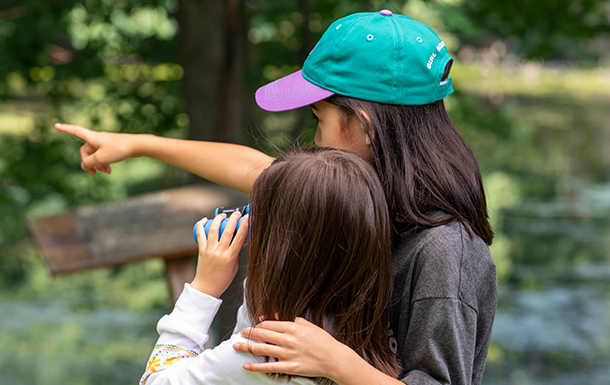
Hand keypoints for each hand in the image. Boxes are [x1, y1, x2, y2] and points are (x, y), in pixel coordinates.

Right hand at [54, 123, 138, 174]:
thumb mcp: (101, 158)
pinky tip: (110, 170)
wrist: (138, 146)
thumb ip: (89, 163)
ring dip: (98, 165)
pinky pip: (104, 156)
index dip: (65, 129)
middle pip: (86, 151)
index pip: (76, 131)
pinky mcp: (113, 147)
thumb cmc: (119, 149)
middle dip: (89, 163)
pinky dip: (105, 163)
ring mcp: (106, 142)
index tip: (56, 125)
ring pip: (96, 155)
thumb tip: (84, 165)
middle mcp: (98, 138)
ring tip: (106, 172)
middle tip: (95, 173)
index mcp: (93, 137)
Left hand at [190, 212, 248, 297]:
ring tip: (223, 215)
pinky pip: (200, 235)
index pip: (239, 238)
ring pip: (214, 230)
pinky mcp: (201, 250)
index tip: (248, 217)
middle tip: (236, 213)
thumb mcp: (235, 266)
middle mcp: (219, 252)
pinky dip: (201, 226)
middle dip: (233, 219)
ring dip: (218, 219)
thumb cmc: (222, 279)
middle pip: (228, 231)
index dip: (245, 225)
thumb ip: (237, 252)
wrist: (206, 288)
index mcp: (230, 257)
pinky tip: (205, 220)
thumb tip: (242, 240)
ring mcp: (209, 250)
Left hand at [232, 317, 347, 378]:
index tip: (254, 326)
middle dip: (249, 333)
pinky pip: (269, 367)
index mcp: (293, 327)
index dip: (259, 325)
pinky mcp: (289, 367)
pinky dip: (256, 366)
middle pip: (262, 335)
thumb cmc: (323, 341)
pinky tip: (246, 365)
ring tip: (236, 346)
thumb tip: (276, 316)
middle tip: (241, 332)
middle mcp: (288, 340)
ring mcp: (288, 354)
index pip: (269, 324)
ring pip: (262, 349)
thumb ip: (292, 319)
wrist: (334, 358)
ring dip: (247, 347)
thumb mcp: (308, 325)